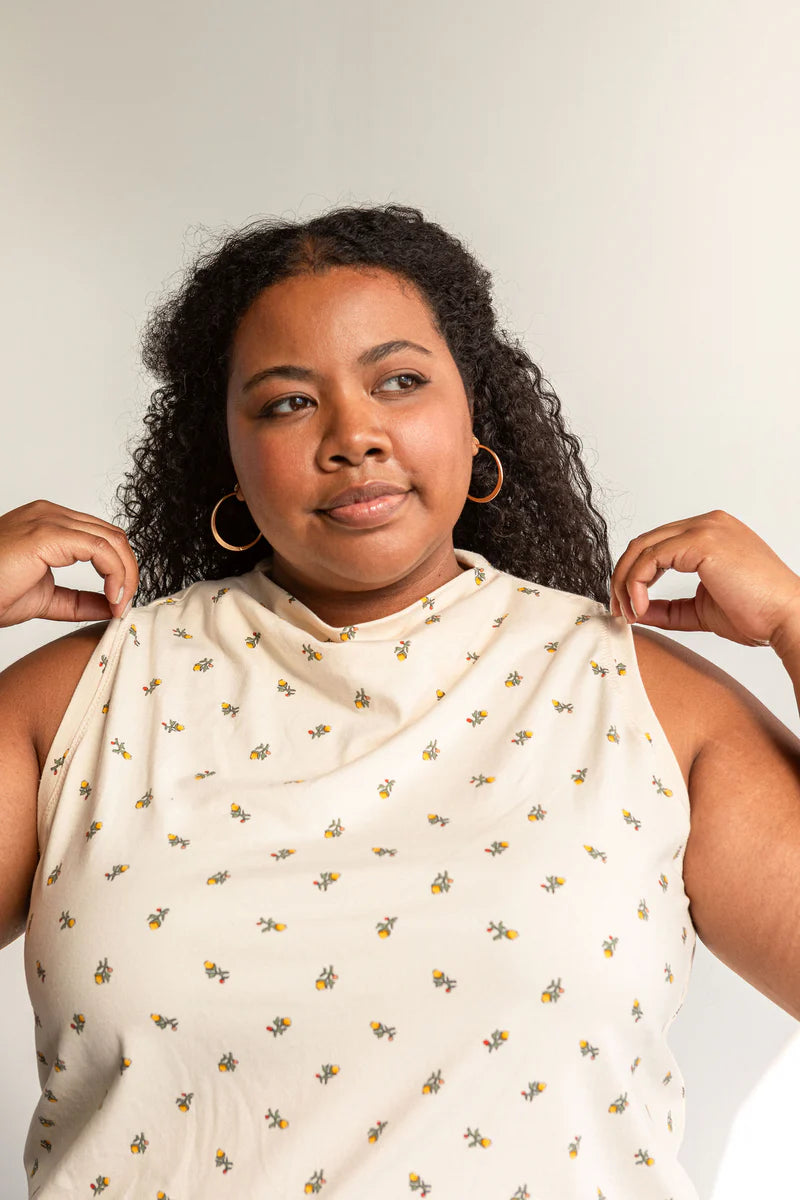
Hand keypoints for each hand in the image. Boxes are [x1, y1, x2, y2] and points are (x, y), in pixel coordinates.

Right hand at [0, 499, 139, 627]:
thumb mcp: (46, 598)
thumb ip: (80, 600)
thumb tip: (111, 605)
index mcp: (49, 524)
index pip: (102, 537)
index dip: (120, 570)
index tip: (120, 603)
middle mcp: (50, 515)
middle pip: (112, 536)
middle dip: (129, 572)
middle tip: (125, 605)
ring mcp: (48, 520)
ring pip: (112, 540)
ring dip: (126, 575)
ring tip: (119, 604)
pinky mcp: (46, 534)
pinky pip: (100, 548)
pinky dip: (115, 574)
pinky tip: (112, 597)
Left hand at [609, 509, 799, 655]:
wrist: (787, 618)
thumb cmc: (758, 613)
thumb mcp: (700, 609)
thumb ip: (668, 606)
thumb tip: (637, 610)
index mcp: (710, 533)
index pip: (657, 545)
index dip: (634, 575)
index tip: (628, 606)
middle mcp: (707, 523)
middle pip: (644, 543)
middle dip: (622, 578)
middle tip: (620, 611)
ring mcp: (705, 528)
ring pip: (642, 548)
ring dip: (625, 583)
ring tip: (630, 613)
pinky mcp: (702, 542)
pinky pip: (651, 559)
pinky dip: (637, 583)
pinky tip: (641, 607)